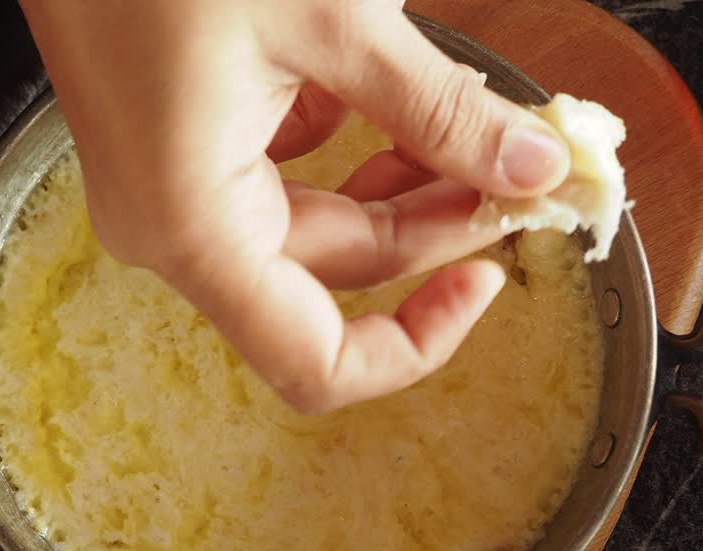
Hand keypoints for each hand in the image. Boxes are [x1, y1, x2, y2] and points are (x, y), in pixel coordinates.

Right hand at [19, 0, 569, 413]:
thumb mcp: (328, 19)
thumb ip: (440, 106)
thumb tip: (534, 164)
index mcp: (194, 226)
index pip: (315, 365)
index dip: (417, 344)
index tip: (487, 277)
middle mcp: (171, 229)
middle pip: (331, 274)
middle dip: (431, 224)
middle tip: (514, 165)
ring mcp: (168, 191)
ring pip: (311, 223)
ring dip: (394, 182)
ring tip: (467, 123)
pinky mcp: (174, 150)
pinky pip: (277, 176)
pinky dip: (343, 144)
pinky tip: (388, 92)